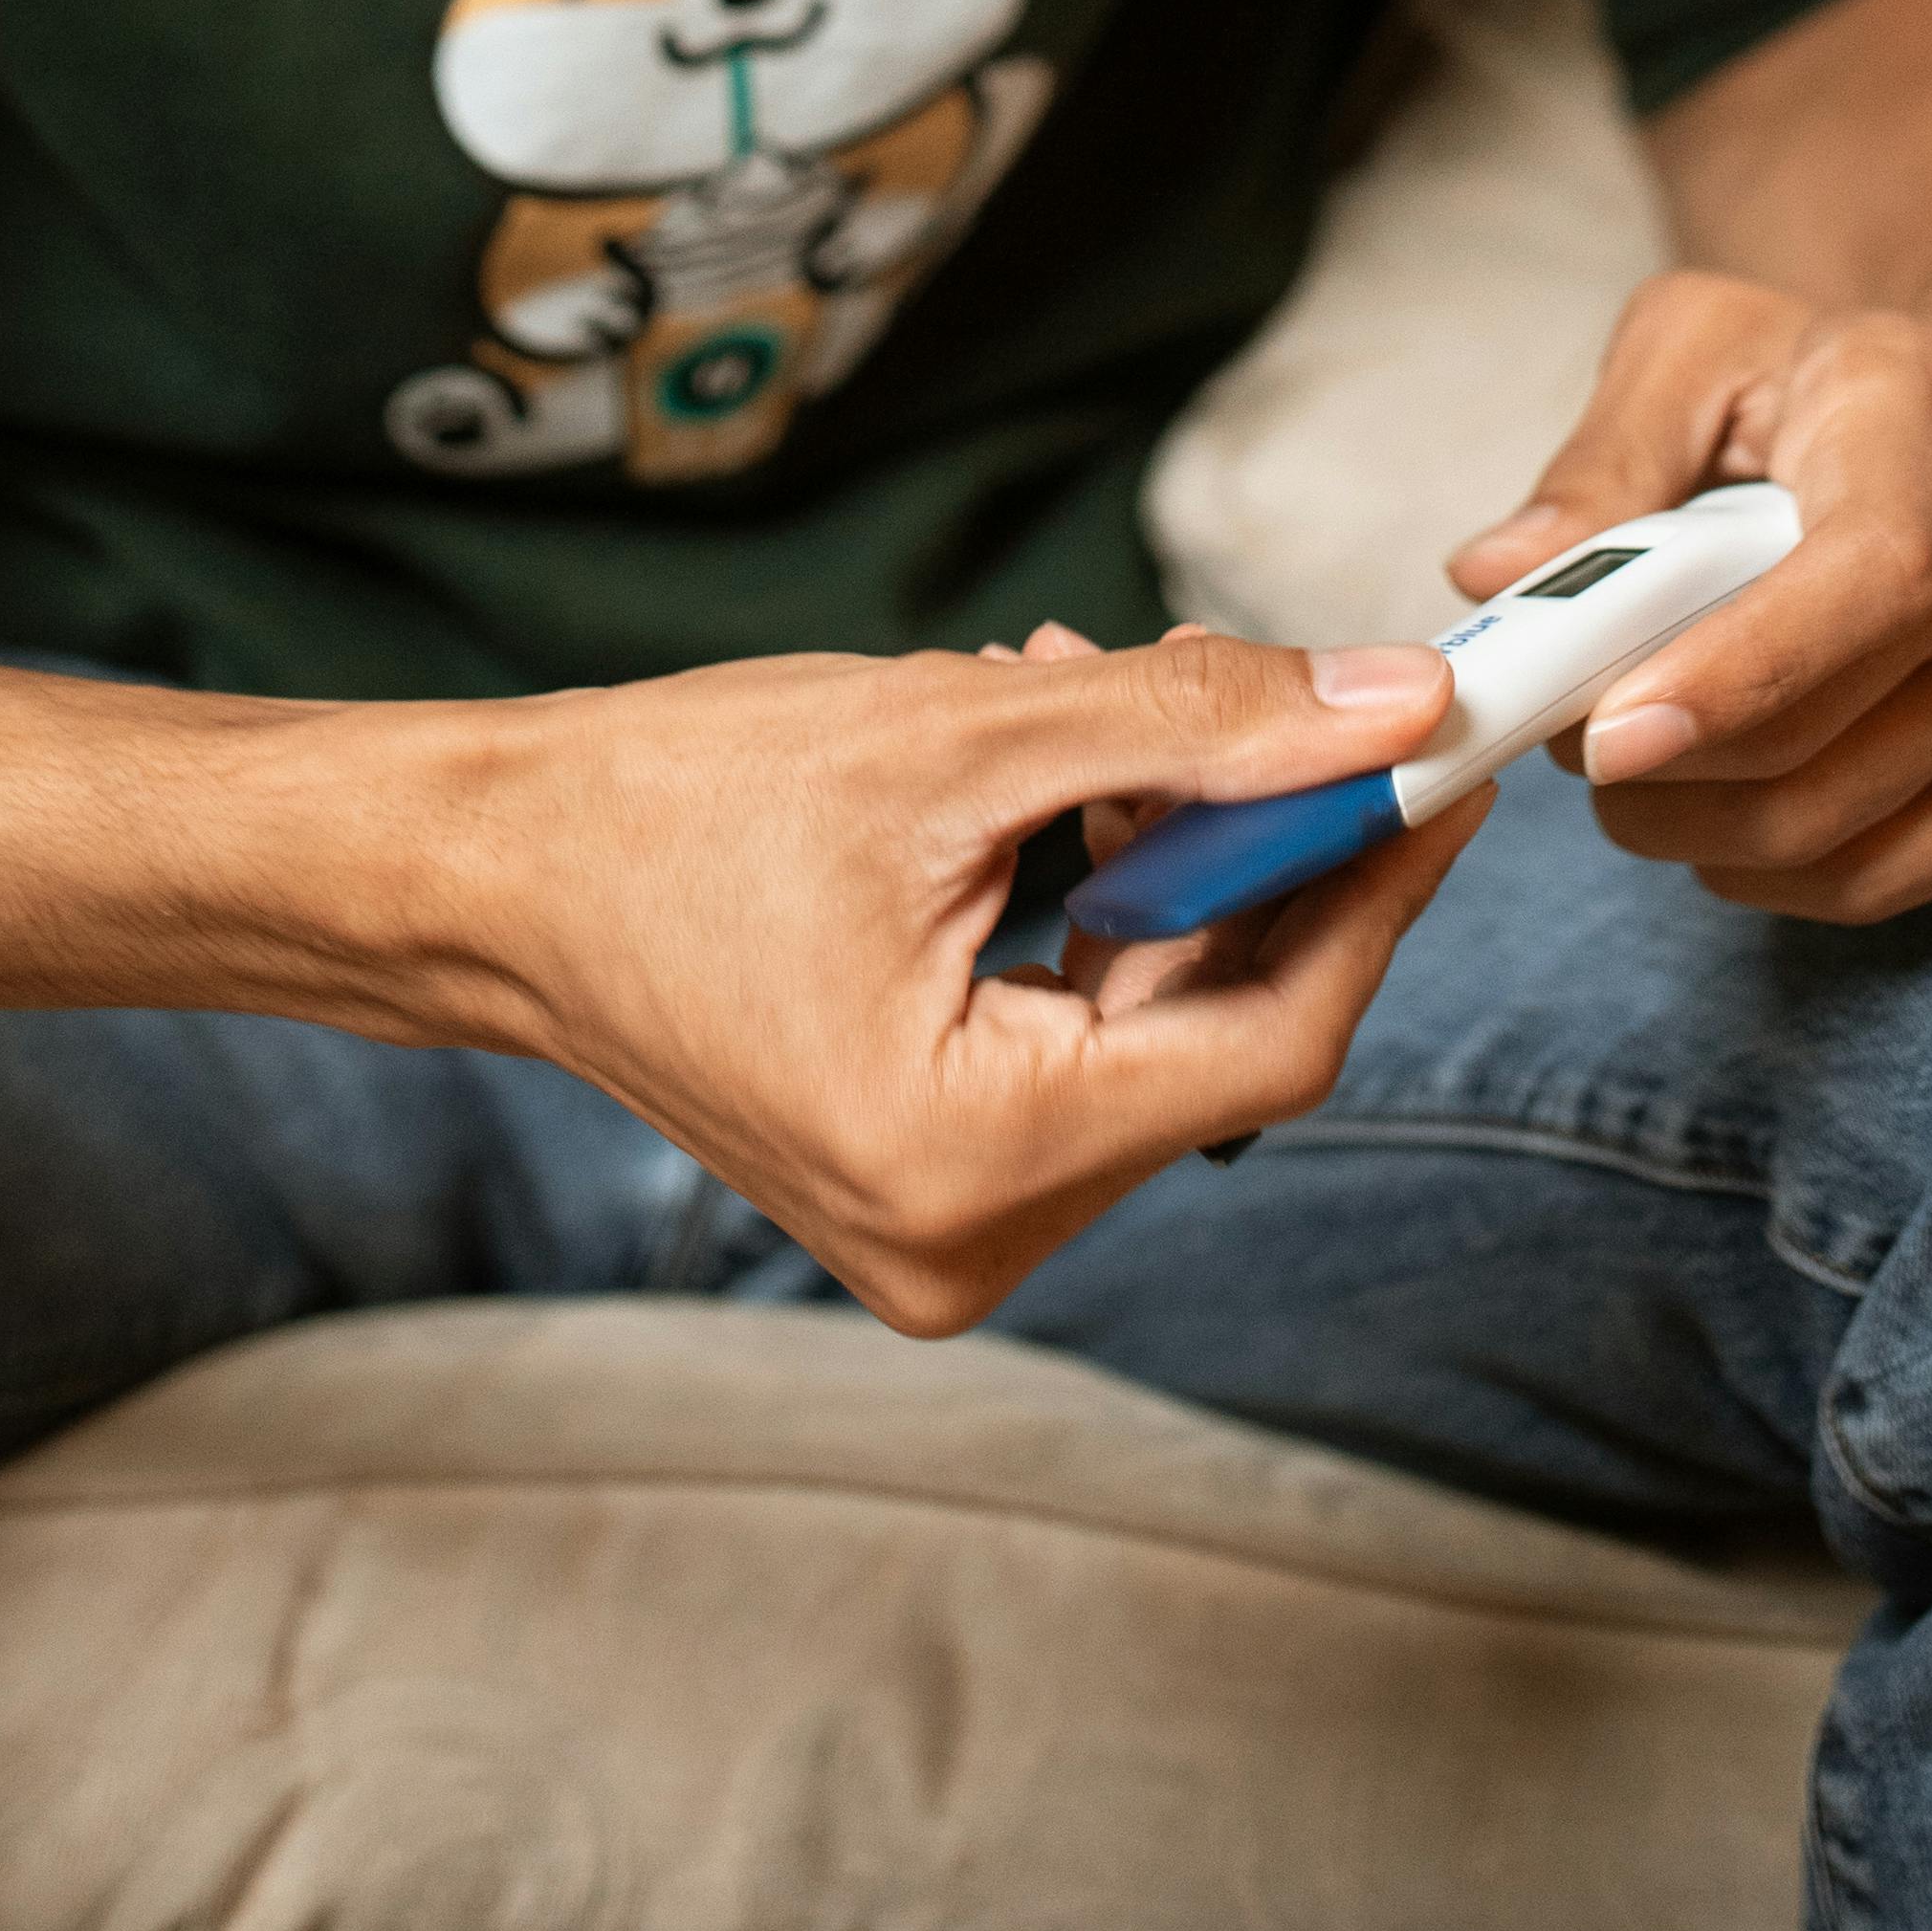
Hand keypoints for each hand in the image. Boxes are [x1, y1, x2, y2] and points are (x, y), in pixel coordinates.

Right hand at [438, 624, 1471, 1330]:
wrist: (489, 879)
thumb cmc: (671, 809)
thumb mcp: (955, 733)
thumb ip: (1188, 723)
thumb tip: (1385, 705)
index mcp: (967, 1162)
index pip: (1270, 1035)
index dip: (1372, 883)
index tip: (1442, 758)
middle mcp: (968, 1239)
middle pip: (1219, 1035)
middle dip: (1260, 848)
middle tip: (1288, 691)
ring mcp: (947, 1227)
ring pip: (1155, 1027)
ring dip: (1171, 860)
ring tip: (1104, 702)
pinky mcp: (928, 1178)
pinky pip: (1080, 1039)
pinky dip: (1101, 909)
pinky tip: (1066, 780)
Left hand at [1446, 266, 1931, 924]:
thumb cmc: (1846, 388)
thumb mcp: (1709, 348)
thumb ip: (1603, 455)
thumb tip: (1498, 574)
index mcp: (1927, 422)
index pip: (1863, 580)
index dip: (1734, 678)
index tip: (1608, 736)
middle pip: (1822, 740)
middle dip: (1656, 770)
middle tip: (1573, 738)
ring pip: (1840, 833)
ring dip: (1695, 829)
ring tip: (1642, 767)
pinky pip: (1890, 881)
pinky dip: (1775, 870)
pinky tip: (1731, 804)